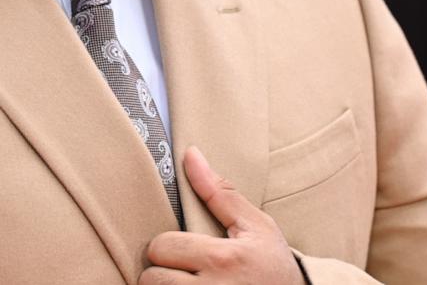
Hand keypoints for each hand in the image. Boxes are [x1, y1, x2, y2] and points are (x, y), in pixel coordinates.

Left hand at [142, 146, 304, 283]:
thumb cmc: (274, 266)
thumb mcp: (257, 227)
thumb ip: (220, 193)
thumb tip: (190, 155)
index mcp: (223, 259)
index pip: (162, 247)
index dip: (169, 246)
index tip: (185, 250)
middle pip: (152, 278)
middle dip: (164, 272)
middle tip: (186, 271)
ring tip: (187, 284)